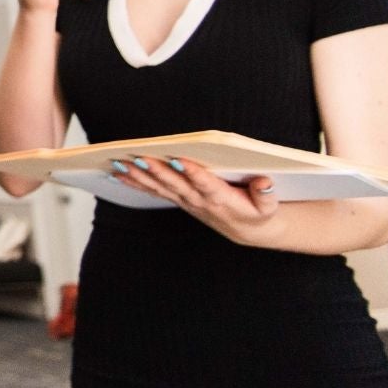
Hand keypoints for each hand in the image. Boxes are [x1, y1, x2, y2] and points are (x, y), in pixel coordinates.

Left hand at [113, 156, 281, 245]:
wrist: (247, 229)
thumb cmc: (257, 211)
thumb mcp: (269, 206)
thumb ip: (266, 193)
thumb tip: (265, 180)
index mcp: (222, 200)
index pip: (207, 186)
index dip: (194, 174)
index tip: (181, 161)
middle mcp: (200, 201)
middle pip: (176, 185)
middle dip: (157, 171)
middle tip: (139, 158)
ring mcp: (186, 201)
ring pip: (160, 188)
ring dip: (139, 176)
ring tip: (120, 163)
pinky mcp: (179, 200)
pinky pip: (154, 191)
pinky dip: (136, 183)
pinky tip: (118, 173)